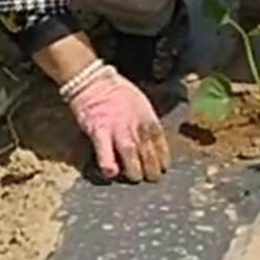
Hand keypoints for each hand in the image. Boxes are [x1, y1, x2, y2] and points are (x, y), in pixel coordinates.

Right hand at [68, 65, 169, 181]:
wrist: (95, 81)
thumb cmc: (118, 93)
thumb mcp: (141, 103)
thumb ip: (147, 122)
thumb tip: (153, 140)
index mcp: (147, 117)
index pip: (160, 140)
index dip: (164, 156)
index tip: (165, 167)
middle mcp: (135, 124)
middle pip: (147, 150)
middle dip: (152, 167)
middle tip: (153, 179)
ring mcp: (117, 128)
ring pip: (130, 153)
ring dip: (134, 169)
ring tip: (135, 178)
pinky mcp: (98, 130)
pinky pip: (104, 150)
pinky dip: (108, 162)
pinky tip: (112, 173)